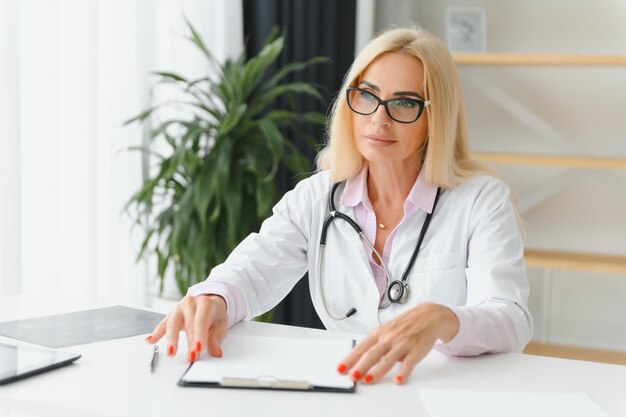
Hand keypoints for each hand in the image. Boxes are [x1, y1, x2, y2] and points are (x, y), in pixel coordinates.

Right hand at [145, 294, 227, 362]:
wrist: (209, 302)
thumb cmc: (214, 314)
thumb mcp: (221, 324)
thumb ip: (216, 338)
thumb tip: (215, 352)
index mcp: (205, 303)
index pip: (201, 320)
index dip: (199, 335)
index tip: (198, 349)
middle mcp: (190, 303)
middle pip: (187, 324)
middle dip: (189, 342)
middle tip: (191, 357)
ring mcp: (178, 308)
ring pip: (172, 324)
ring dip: (171, 339)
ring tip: (171, 352)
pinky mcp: (170, 315)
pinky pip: (162, 324)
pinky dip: (156, 333)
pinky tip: (150, 341)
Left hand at [337, 302, 458, 384]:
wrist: (428, 316)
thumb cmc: (404, 325)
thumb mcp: (386, 330)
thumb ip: (374, 344)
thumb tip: (359, 360)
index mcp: (379, 333)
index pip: (361, 348)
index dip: (350, 359)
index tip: (341, 368)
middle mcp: (389, 338)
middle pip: (372, 354)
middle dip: (360, 366)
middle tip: (352, 377)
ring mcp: (402, 344)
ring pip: (388, 359)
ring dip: (377, 371)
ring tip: (368, 380)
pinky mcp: (416, 350)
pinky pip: (409, 363)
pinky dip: (403, 372)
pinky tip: (398, 380)